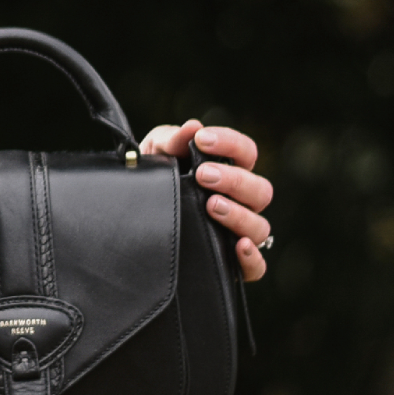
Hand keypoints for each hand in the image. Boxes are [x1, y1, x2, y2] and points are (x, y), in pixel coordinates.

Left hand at [138, 120, 272, 280]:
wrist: (132, 219)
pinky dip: (252, 258)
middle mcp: (240, 202)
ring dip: (238, 214)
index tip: (202, 140)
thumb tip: (192, 127)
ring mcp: (238, 232)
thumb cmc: (154, 181)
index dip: (231, 144)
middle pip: (261, 190)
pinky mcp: (231, 264)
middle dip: (234, 180)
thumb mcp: (154, 156)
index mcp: (228, 170)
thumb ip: (170, 141)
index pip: (247, 153)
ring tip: (211, 205)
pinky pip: (257, 267)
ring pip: (260, 227)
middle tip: (203, 175)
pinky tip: (237, 246)